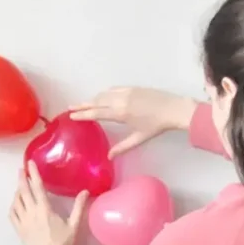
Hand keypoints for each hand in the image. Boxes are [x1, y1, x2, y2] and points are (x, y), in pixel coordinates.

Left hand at [10, 162, 87, 244]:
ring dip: (17, 192)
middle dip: (21, 178)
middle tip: (20, 170)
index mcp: (44, 209)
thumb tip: (85, 192)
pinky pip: (12, 214)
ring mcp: (23, 222)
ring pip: (16, 202)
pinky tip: (15, 204)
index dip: (33, 173)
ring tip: (20, 187)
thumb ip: (78, 207)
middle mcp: (31, 213)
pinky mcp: (19, 230)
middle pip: (23, 191)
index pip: (37, 186)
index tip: (29, 163)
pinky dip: (12, 206)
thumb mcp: (74, 225)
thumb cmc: (63, 243)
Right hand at [70, 87, 196, 156]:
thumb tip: (109, 157)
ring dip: (92, 99)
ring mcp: (126, 92)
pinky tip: (101, 97)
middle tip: (70, 107)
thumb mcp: (138, 138)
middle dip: (83, 104)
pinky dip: (104, 94)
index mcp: (120, 114)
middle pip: (96, 101)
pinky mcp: (132, 88)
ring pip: (103, 94)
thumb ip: (122, 147)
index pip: (96, 113)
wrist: (173, 109)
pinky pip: (113, 90)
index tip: (71, 115)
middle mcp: (120, 100)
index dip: (83, 115)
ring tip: (83, 104)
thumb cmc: (156, 126)